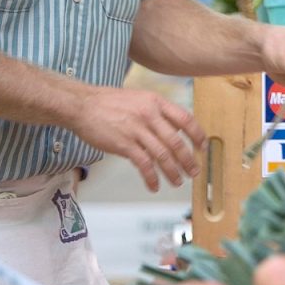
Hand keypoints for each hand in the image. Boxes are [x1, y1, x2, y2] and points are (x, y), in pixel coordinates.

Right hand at [69, 86, 205, 191]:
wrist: (82, 104)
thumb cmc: (109, 102)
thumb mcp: (139, 98)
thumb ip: (156, 112)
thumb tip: (173, 129)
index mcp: (156, 102)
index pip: (185, 119)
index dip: (197, 135)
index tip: (202, 147)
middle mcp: (150, 115)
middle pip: (176, 141)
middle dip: (188, 159)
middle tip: (194, 171)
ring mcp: (137, 130)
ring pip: (162, 155)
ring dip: (173, 171)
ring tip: (177, 181)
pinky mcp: (124, 144)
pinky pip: (144, 164)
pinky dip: (151, 177)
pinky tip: (154, 185)